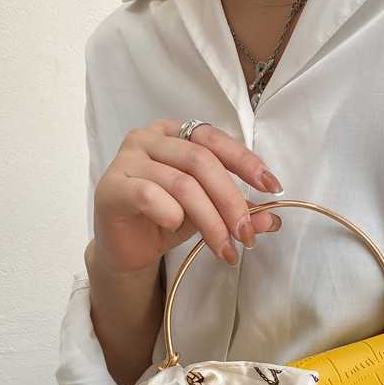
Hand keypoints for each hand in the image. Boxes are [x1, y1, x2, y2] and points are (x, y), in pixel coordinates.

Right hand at [87, 120, 282, 384]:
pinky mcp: (111, 187)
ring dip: (211, 220)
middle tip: (246, 236)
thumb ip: (236, 210)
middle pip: (202, 162)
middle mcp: (149, 138)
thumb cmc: (166, 221)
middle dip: (231, 202)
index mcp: (175, 133)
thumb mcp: (209, 213)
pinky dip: (170, 213)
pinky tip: (177, 228)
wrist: (128, 250)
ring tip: (225, 249)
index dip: (246, 162)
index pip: (214, 140)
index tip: (272, 188)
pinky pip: (148, 195)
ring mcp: (127, 160)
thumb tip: (269, 219)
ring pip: (181, 183)